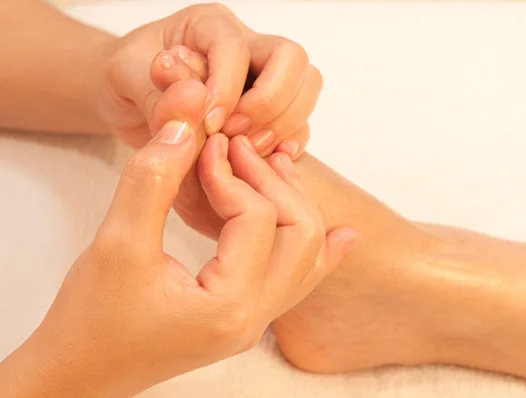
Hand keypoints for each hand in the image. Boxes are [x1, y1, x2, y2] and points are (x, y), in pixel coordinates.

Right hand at [3, 124, 356, 396]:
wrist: (80, 372)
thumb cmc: (88, 318)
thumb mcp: (115, 243)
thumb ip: (153, 178)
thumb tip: (187, 120)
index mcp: (228, 305)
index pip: (256, 219)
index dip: (231, 173)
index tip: (203, 146)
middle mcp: (253, 318)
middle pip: (299, 235)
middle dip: (271, 184)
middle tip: (236, 149)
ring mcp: (254, 321)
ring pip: (303, 255)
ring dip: (290, 205)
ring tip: (269, 165)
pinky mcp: (245, 316)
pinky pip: (298, 282)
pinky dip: (319, 253)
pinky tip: (344, 236)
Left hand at [97, 3, 319, 157]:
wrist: (127, 97)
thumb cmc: (125, 76)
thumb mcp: (124, 77)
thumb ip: (158, 90)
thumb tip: (195, 103)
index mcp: (210, 26)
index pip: (238, 49)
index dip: (227, 89)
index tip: (208, 125)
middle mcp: (246, 47)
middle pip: (292, 59)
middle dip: (269, 103)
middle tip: (235, 134)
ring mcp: (264, 78)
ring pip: (306, 86)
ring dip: (283, 124)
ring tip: (246, 149)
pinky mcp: (270, 111)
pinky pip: (300, 123)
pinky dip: (289, 143)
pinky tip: (263, 159)